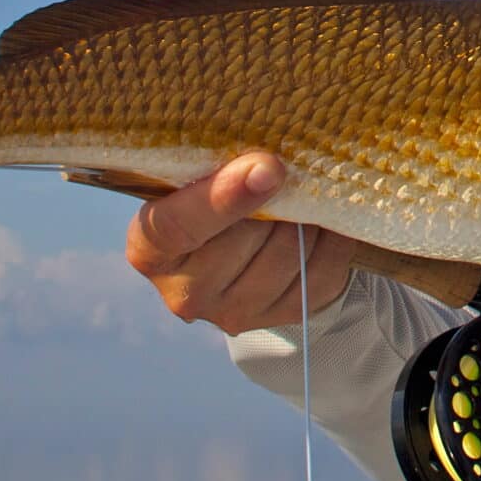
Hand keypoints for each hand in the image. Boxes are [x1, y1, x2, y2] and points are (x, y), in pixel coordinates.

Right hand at [125, 154, 359, 336]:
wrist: (239, 249)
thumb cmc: (208, 196)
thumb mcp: (195, 178)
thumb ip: (215, 168)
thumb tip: (266, 163)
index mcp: (150, 249)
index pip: (176, 227)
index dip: (223, 197)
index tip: (268, 167)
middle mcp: (185, 293)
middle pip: (247, 237)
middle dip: (274, 198)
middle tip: (284, 171)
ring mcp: (235, 313)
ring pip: (289, 254)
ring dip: (304, 217)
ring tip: (298, 197)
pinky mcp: (283, 317)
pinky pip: (322, 271)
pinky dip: (329, 240)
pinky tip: (318, 222)